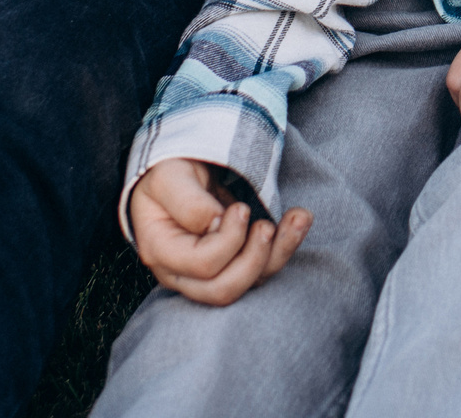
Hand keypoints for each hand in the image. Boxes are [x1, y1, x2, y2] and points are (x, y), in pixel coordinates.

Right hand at [129, 158, 311, 305]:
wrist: (178, 171)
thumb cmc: (170, 174)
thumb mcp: (169, 177)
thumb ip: (189, 202)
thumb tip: (217, 224)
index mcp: (160, 251)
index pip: (202, 264)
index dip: (230, 240)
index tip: (241, 208)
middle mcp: (182, 273)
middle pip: (223, 289)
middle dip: (255, 259)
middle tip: (267, 225)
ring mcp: (207, 275)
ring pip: (249, 285)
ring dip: (280, 253)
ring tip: (300, 218)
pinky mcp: (232, 267)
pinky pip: (262, 272)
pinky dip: (285, 248)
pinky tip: (299, 220)